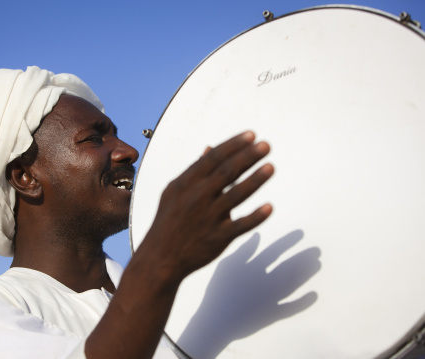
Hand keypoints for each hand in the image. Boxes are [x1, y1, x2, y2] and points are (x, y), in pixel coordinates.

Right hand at [142, 131, 273, 280]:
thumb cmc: (169, 220)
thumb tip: (209, 148)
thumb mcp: (175, 191)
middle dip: (247, 157)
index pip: (213, 158)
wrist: (160, 256)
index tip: (251, 136)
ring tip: (271, 167)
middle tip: (266, 145)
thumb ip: (194, 170)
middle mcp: (197, 197)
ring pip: (236, 195)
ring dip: (255, 180)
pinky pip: (240, 225)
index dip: (233, 145)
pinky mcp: (218, 238)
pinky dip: (255, 217)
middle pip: (227, 172)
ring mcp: (208, 218)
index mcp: (187, 183)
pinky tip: (269, 207)